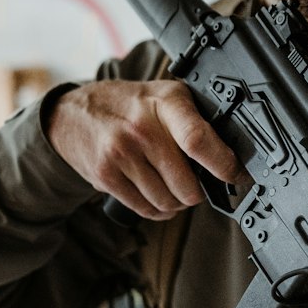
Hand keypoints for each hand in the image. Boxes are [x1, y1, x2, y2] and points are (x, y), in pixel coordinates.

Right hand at [46, 79, 242, 219]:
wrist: (73, 114)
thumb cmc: (128, 106)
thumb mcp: (164, 97)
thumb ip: (194, 120)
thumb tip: (231, 156)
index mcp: (165, 103)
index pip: (198, 140)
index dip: (222, 165)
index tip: (235, 175)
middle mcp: (141, 128)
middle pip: (186, 185)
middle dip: (197, 192)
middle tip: (195, 184)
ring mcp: (121, 154)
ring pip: (168, 202)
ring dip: (177, 203)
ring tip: (172, 187)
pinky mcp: (105, 176)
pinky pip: (145, 209)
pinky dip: (158, 210)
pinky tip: (157, 196)